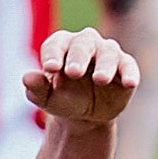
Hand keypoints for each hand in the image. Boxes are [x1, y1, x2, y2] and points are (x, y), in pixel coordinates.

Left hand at [21, 27, 138, 127]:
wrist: (87, 115)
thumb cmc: (64, 98)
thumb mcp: (47, 98)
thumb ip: (37, 88)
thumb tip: (27, 78)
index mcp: (62, 45)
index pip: (56, 45)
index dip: (53, 55)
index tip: (49, 68)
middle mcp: (85, 43)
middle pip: (82, 44)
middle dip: (78, 57)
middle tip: (73, 72)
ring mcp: (107, 53)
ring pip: (107, 53)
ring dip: (104, 66)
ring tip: (99, 79)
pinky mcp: (125, 66)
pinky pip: (129, 66)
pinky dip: (130, 73)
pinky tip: (130, 83)